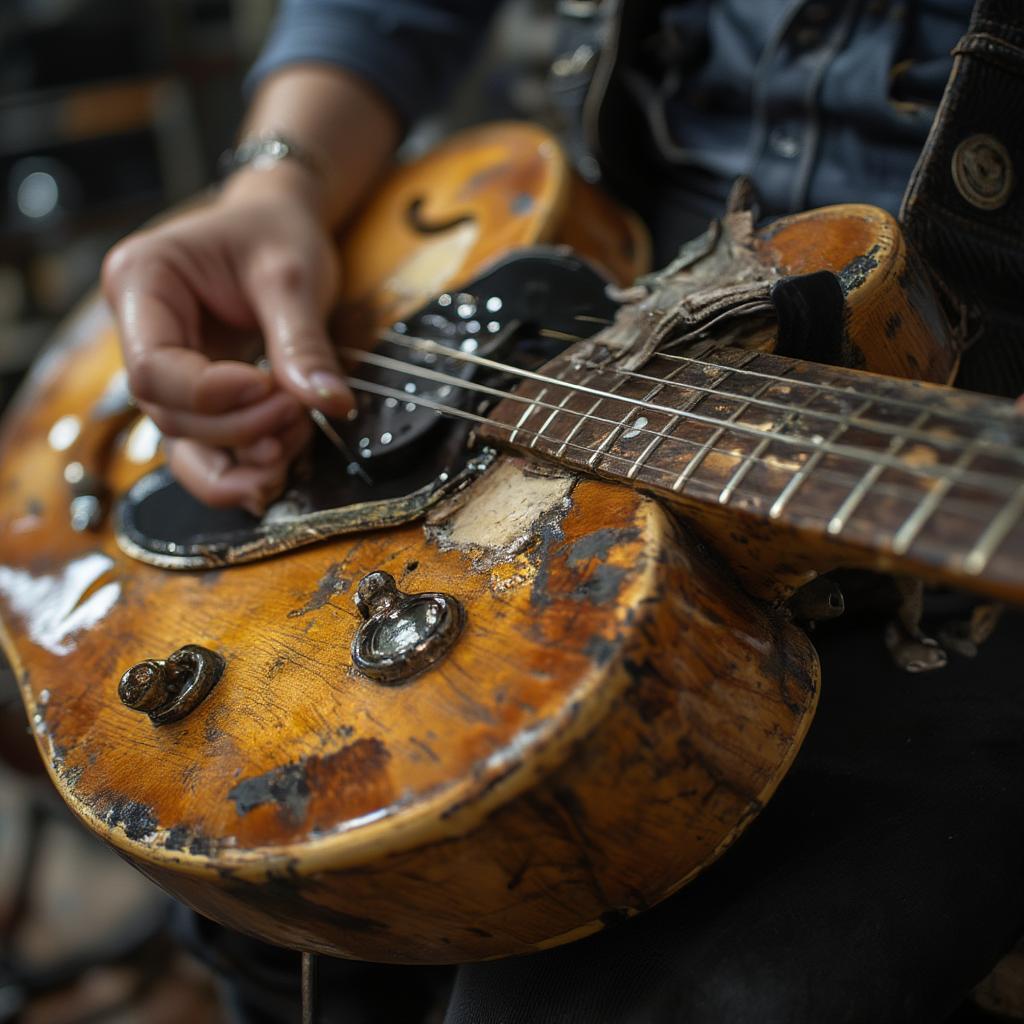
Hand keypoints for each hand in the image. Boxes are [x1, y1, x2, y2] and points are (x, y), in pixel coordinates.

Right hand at [102, 166, 351, 514]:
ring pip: (183, 443)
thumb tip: (330, 404)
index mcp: (142, 281)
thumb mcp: (293, 275)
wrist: (279, 225)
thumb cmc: (276, 233)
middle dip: (237, 429)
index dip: (212, 396)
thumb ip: (303, 342)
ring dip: (238, 463)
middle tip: (297, 415)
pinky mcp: (196, 395)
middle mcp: (140, 331)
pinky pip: (206, 446)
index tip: (270, 388)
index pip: (154, 367)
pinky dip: (240, 467)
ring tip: (287, 458)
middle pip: (169, 412)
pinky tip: (274, 475)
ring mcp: (167, 369)